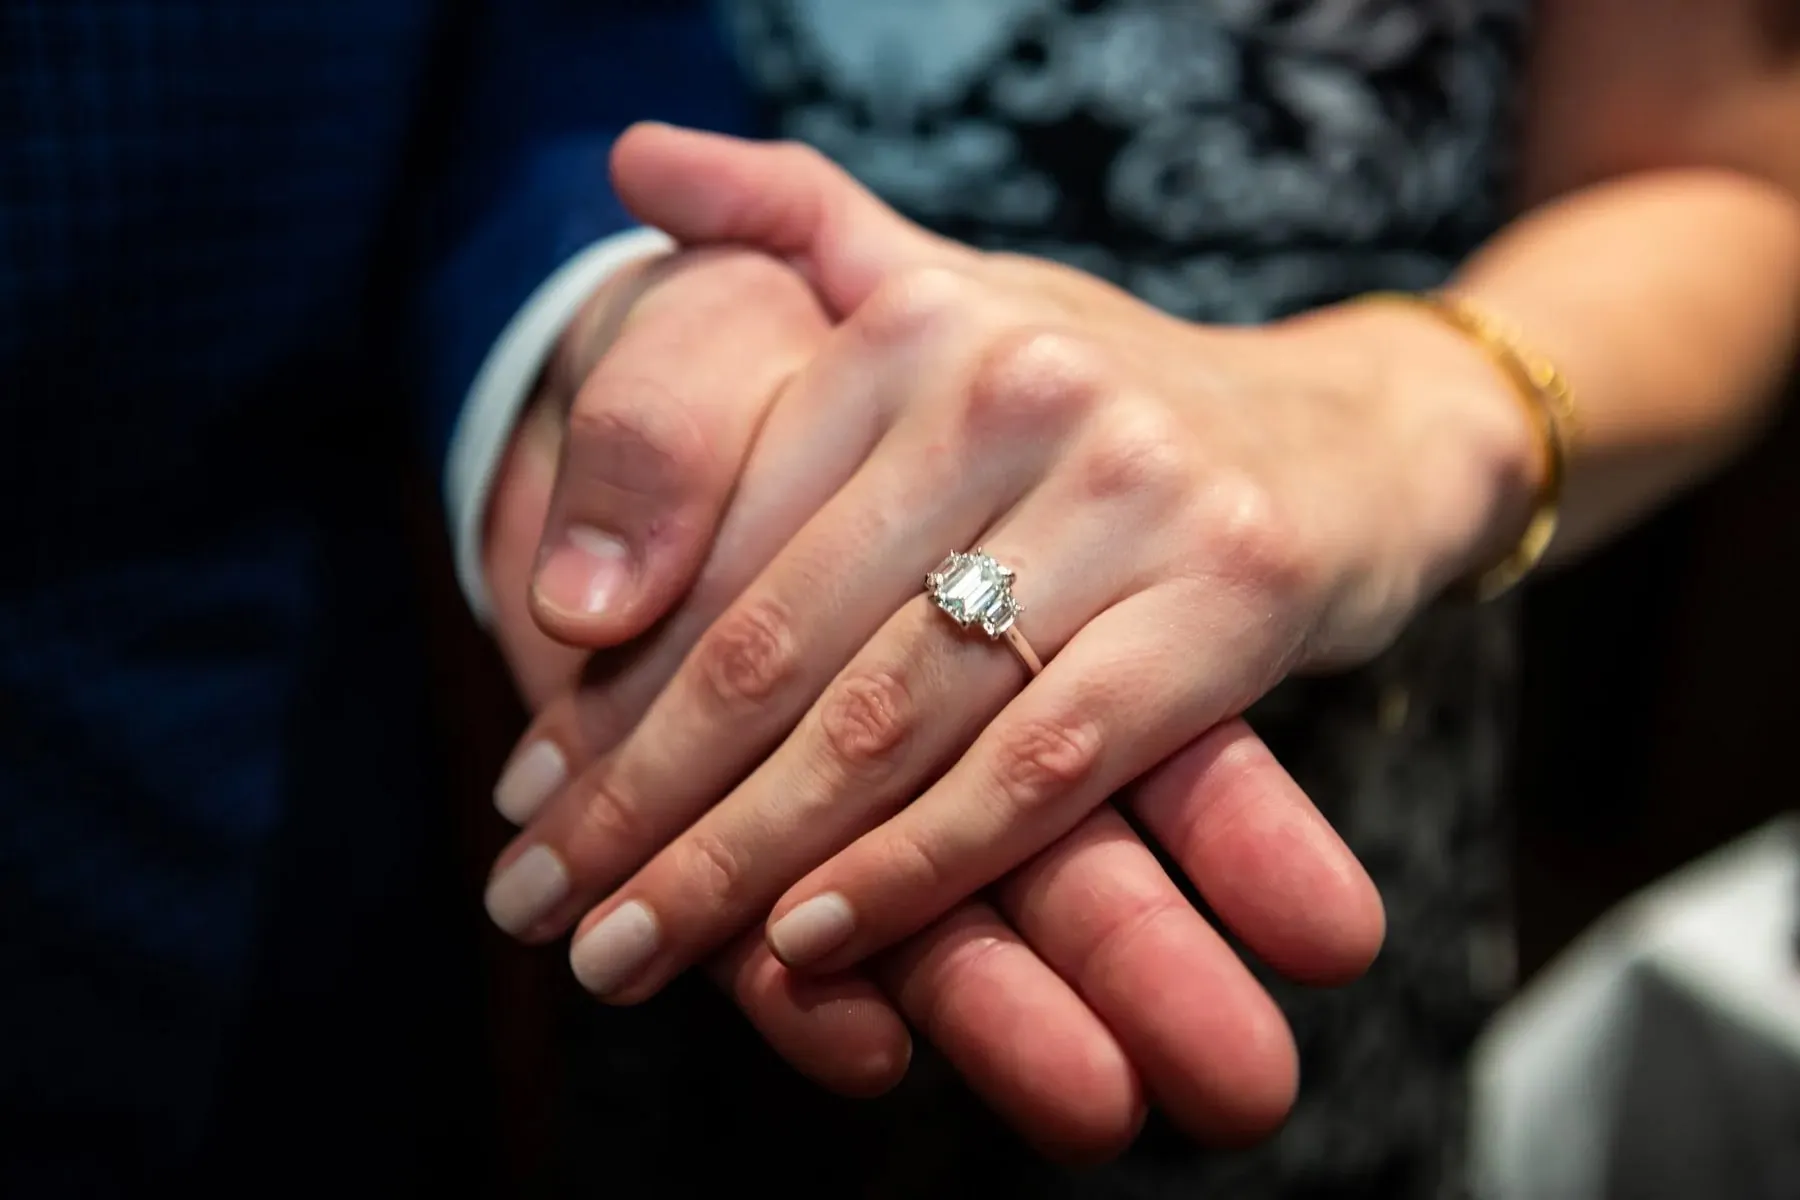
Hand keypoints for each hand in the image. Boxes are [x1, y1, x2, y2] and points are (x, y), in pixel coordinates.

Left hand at [480, 132, 1389, 1151]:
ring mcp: (1133, 496)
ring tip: (628, 952)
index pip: (716, 543)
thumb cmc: (1105, 395)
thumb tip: (631, 160)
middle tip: (537, 908)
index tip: (523, 801)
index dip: (607, 686)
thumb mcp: (952, 287)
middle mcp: (1017, 394)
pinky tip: (807, 940)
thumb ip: (792, 223)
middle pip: (781, 645)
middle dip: (642, 802)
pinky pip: (1037, 768)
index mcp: (918, 325)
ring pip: (891, 719)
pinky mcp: (1230, 601)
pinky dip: (916, 868)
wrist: (1350, 432)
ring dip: (742, 862)